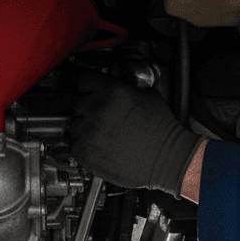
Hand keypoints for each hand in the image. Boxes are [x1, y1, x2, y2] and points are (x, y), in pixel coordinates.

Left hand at [70, 75, 203, 197]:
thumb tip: (116, 84)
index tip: (90, 93)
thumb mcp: (148, 95)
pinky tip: (98, 147)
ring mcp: (89, 132)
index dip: (88, 88)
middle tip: (102, 119)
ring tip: (102, 135)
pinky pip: (74, 146)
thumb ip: (126, 87)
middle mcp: (97, 109)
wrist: (166, 158)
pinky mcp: (86, 152)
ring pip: (74, 126)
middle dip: (88, 110)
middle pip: (78, 104)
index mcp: (112, 91)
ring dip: (84, 129)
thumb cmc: (161, 130)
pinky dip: (83, 147)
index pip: (83, 81)